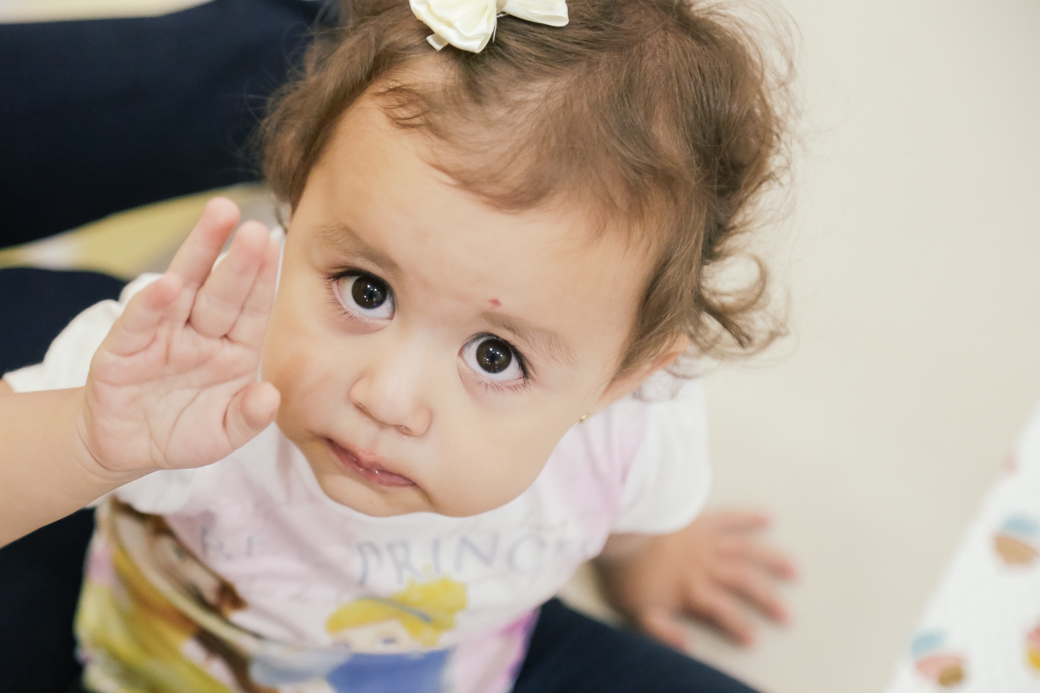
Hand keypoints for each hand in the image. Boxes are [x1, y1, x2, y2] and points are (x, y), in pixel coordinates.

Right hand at [78, 198, 281, 474]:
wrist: (125, 447)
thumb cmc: (182, 431)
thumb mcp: (223, 434)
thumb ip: (249, 417)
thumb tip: (270, 396)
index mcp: (233, 348)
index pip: (251, 308)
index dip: (262, 278)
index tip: (274, 243)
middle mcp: (199, 333)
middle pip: (221, 290)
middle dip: (238, 257)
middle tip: (252, 223)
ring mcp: (162, 336)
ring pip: (183, 288)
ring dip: (199, 253)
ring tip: (217, 218)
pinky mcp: (124, 350)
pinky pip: (140, 323)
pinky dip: (153, 303)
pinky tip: (168, 283)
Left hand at [597, 510, 795, 648]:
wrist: (617, 529)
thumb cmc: (624, 573)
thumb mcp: (637, 612)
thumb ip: (664, 633)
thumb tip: (689, 648)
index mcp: (691, 590)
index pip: (724, 612)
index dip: (740, 627)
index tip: (754, 639)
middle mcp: (705, 566)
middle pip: (744, 583)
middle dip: (768, 600)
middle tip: (787, 615)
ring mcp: (704, 541)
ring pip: (746, 551)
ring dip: (772, 560)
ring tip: (794, 570)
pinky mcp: (698, 520)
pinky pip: (728, 517)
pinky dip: (748, 516)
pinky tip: (767, 518)